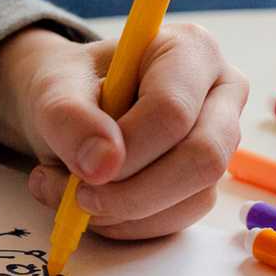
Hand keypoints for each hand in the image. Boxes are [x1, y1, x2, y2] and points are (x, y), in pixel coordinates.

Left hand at [0, 24, 247, 238]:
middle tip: (79, 199)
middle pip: (203, 158)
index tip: (81, 170)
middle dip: (135, 192)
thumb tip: (101, 166)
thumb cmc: (71, 85)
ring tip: (70, 195)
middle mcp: (222, 95)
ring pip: (195, 197)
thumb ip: (70, 118)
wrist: (73, 106)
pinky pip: (180, 218)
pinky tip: (95, 206)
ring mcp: (221, 142)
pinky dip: (130, 224)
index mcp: (192, 51)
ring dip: (125, 213)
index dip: (128, 150)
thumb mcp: (53, 88)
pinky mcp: (207, 181)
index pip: (173, 111)